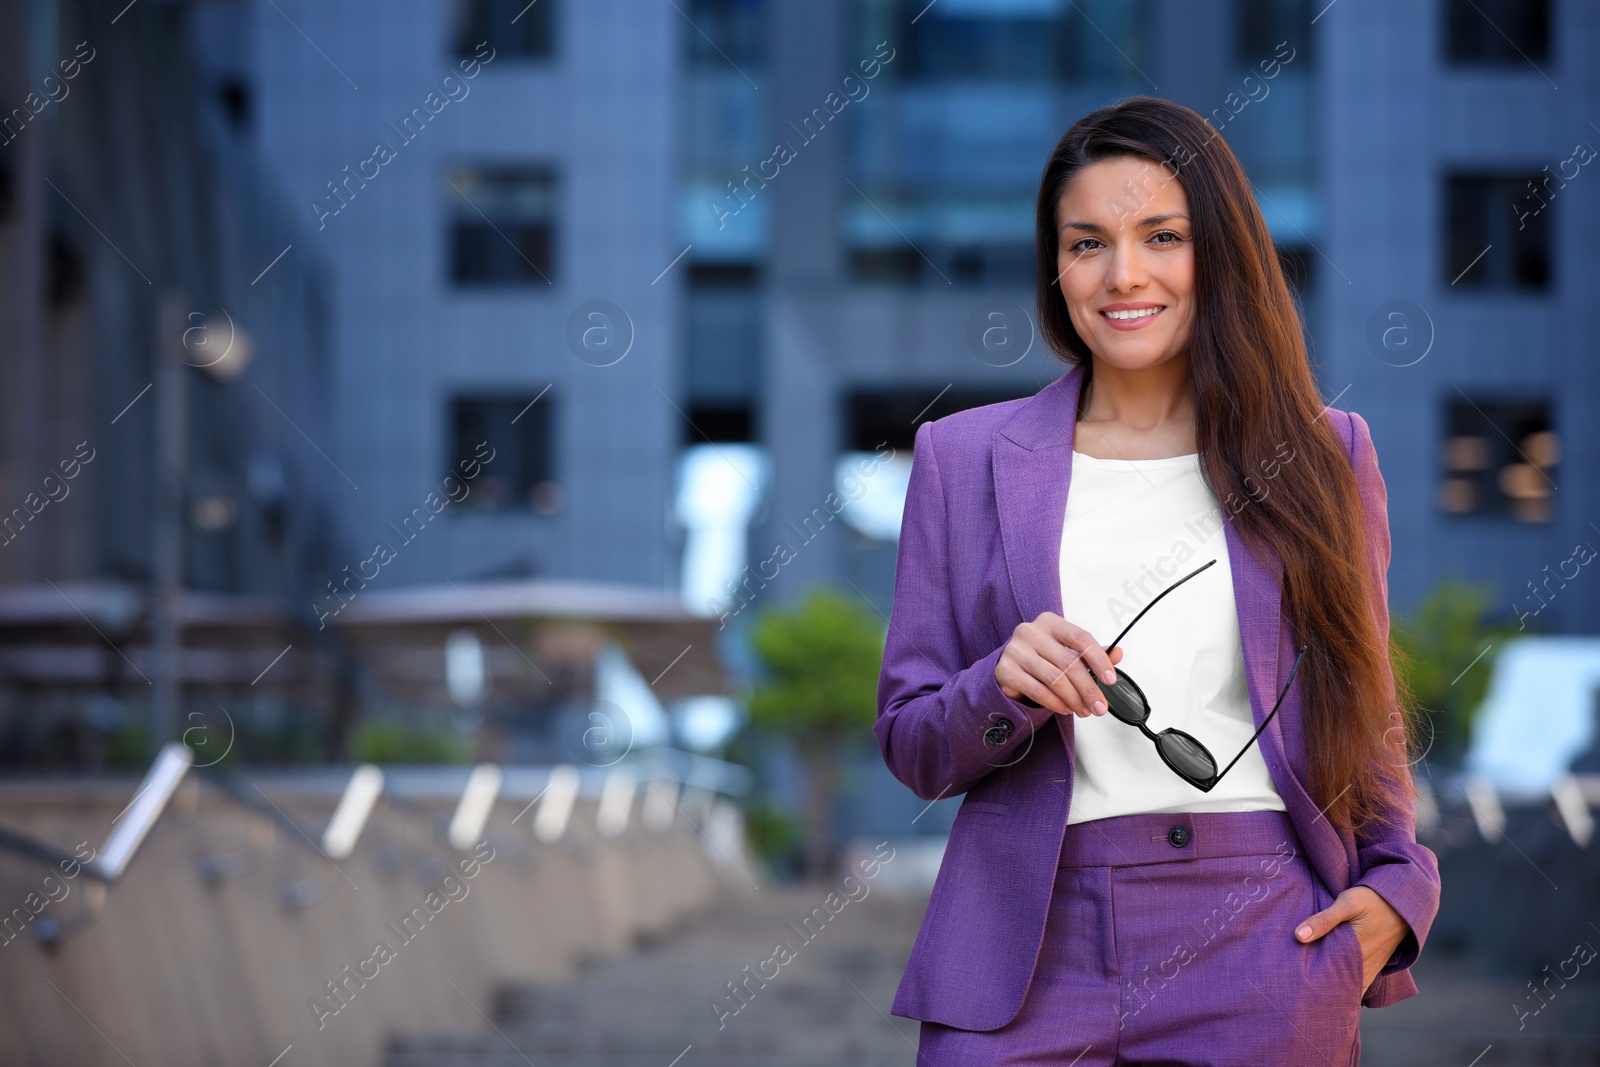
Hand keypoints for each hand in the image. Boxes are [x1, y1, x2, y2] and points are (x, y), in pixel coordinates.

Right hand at [995, 612, 1123, 717]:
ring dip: (1074, 699)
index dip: (1099, 660)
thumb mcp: (1066, 650)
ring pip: (1055, 679)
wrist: (1008, 666)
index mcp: (1050, 622)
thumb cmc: (1041, 657)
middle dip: (1089, 689)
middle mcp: (1031, 632)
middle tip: (1099, 706)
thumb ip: (1091, 653)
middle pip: (1069, 663)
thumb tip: (1118, 653)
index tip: (1110, 679)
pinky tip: (1065, 708)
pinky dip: (1056, 704)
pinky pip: (1038, 691)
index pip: (1081, 638)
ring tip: (1083, 710)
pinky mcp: (1006, 670)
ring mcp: (1016, 650)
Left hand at [1295, 885, 1408, 994]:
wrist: (1403, 901)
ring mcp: (1372, 967)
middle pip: (1340, 988)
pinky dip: (1347, 984)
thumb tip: (1298, 936)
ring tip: (1312, 994)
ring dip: (1334, 989)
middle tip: (1299, 995)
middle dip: (1321, 993)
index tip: (1295, 993)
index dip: (1314, 989)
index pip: (1331, 982)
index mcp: (1356, 955)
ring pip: (1351, 987)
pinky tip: (1332, 983)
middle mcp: (1365, 966)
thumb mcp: (1348, 903)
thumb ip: (1323, 920)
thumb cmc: (1374, 900)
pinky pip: (1360, 981)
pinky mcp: (1375, 963)